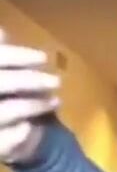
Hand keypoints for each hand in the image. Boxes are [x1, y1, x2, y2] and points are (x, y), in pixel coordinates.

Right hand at [0, 28, 59, 163]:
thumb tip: (1, 32)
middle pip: (1, 83)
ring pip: (7, 111)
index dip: (17, 56)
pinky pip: (8, 138)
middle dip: (29, 81)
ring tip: (55, 101)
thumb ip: (0, 55)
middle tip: (56, 82)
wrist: (0, 136)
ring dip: (34, 105)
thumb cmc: (2, 98)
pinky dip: (22, 131)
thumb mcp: (1, 73)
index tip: (43, 58)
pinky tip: (33, 126)